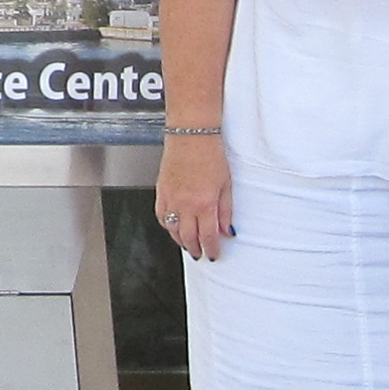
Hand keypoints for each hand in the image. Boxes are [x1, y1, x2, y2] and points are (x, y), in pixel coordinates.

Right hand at [155, 139, 233, 260]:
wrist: (191, 135)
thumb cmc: (210, 154)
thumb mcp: (226, 184)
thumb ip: (226, 211)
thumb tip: (227, 230)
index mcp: (204, 203)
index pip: (208, 236)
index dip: (211, 249)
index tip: (214, 254)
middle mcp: (185, 204)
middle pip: (189, 238)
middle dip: (196, 249)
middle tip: (201, 254)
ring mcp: (171, 198)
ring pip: (173, 230)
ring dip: (181, 241)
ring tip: (189, 245)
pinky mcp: (161, 191)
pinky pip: (161, 216)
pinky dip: (168, 226)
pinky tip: (174, 227)